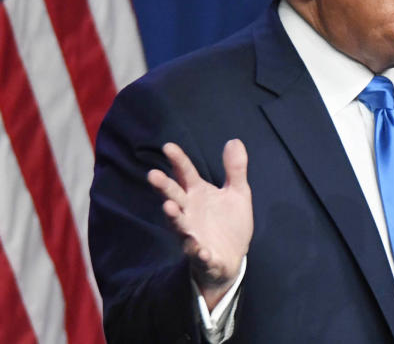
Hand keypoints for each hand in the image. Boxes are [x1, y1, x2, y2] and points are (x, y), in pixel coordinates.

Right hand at [146, 139, 253, 308]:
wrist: (233, 256)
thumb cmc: (229, 221)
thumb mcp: (237, 192)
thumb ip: (235, 169)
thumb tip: (234, 141)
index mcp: (198, 194)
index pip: (185, 173)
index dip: (178, 161)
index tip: (168, 146)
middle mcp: (189, 213)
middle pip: (174, 197)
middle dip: (164, 187)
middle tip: (152, 174)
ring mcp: (193, 234)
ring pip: (179, 225)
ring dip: (174, 217)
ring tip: (169, 208)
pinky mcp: (203, 256)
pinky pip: (199, 254)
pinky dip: (199, 252)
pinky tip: (201, 250)